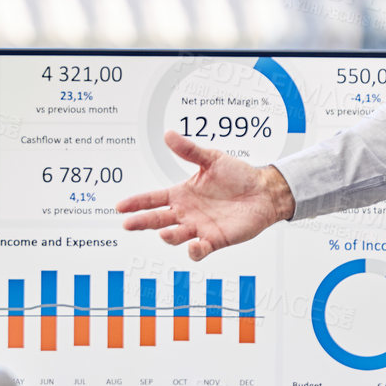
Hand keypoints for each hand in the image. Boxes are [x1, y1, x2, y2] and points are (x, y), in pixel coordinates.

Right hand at [116, 131, 294, 261]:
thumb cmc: (239, 175)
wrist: (264, 191)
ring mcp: (199, 227)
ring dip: (169, 236)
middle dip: (142, 222)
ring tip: (164, 233)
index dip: (136, 203)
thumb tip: (168, 134)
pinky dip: (195, 251)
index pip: (153, 199)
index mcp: (182, 194)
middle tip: (128, 223)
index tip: (121, 206)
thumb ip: (189, 150)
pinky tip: (195, 246)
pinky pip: (201, 250)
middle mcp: (187, 213)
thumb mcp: (212, 159)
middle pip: (158, 220)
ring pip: (176, 236)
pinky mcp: (215, 239)